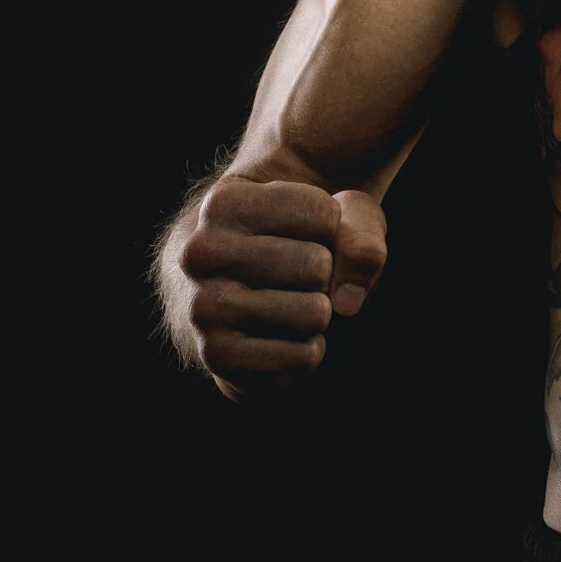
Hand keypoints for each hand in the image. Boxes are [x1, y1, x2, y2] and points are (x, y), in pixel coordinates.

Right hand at [176, 177, 389, 399]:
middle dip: (324, 272)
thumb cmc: (291, 238)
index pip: (324, 213)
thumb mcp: (331, 213)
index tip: (301, 228)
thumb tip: (348, 299)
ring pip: (315, 314)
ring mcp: (203, 308)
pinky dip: (309, 349)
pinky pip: (304, 358)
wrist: (231, 287)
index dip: (330, 224)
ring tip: (289, 301)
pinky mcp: (219, 357)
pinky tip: (281, 334)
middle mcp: (201, 254)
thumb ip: (359, 230)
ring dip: (318, 312)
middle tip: (294, 272)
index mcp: (224, 203)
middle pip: (318, 266)